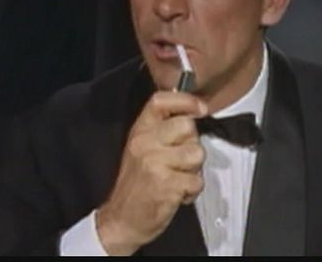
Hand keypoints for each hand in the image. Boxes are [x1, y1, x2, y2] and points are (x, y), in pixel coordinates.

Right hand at [96, 91, 207, 255]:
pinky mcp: (166, 184)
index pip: (161, 101)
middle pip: (187, 126)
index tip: (200, 108)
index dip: (185, 100)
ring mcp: (155, 163)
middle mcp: (145, 143)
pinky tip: (178, 194)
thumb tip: (192, 114)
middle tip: (181, 160)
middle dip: (193, 144)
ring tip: (179, 178)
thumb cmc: (136, 186)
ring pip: (197, 153)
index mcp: (139, 132)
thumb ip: (162, 131)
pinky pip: (197, 180)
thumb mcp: (141, 150)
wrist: (121, 220)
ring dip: (194, 170)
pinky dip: (193, 191)